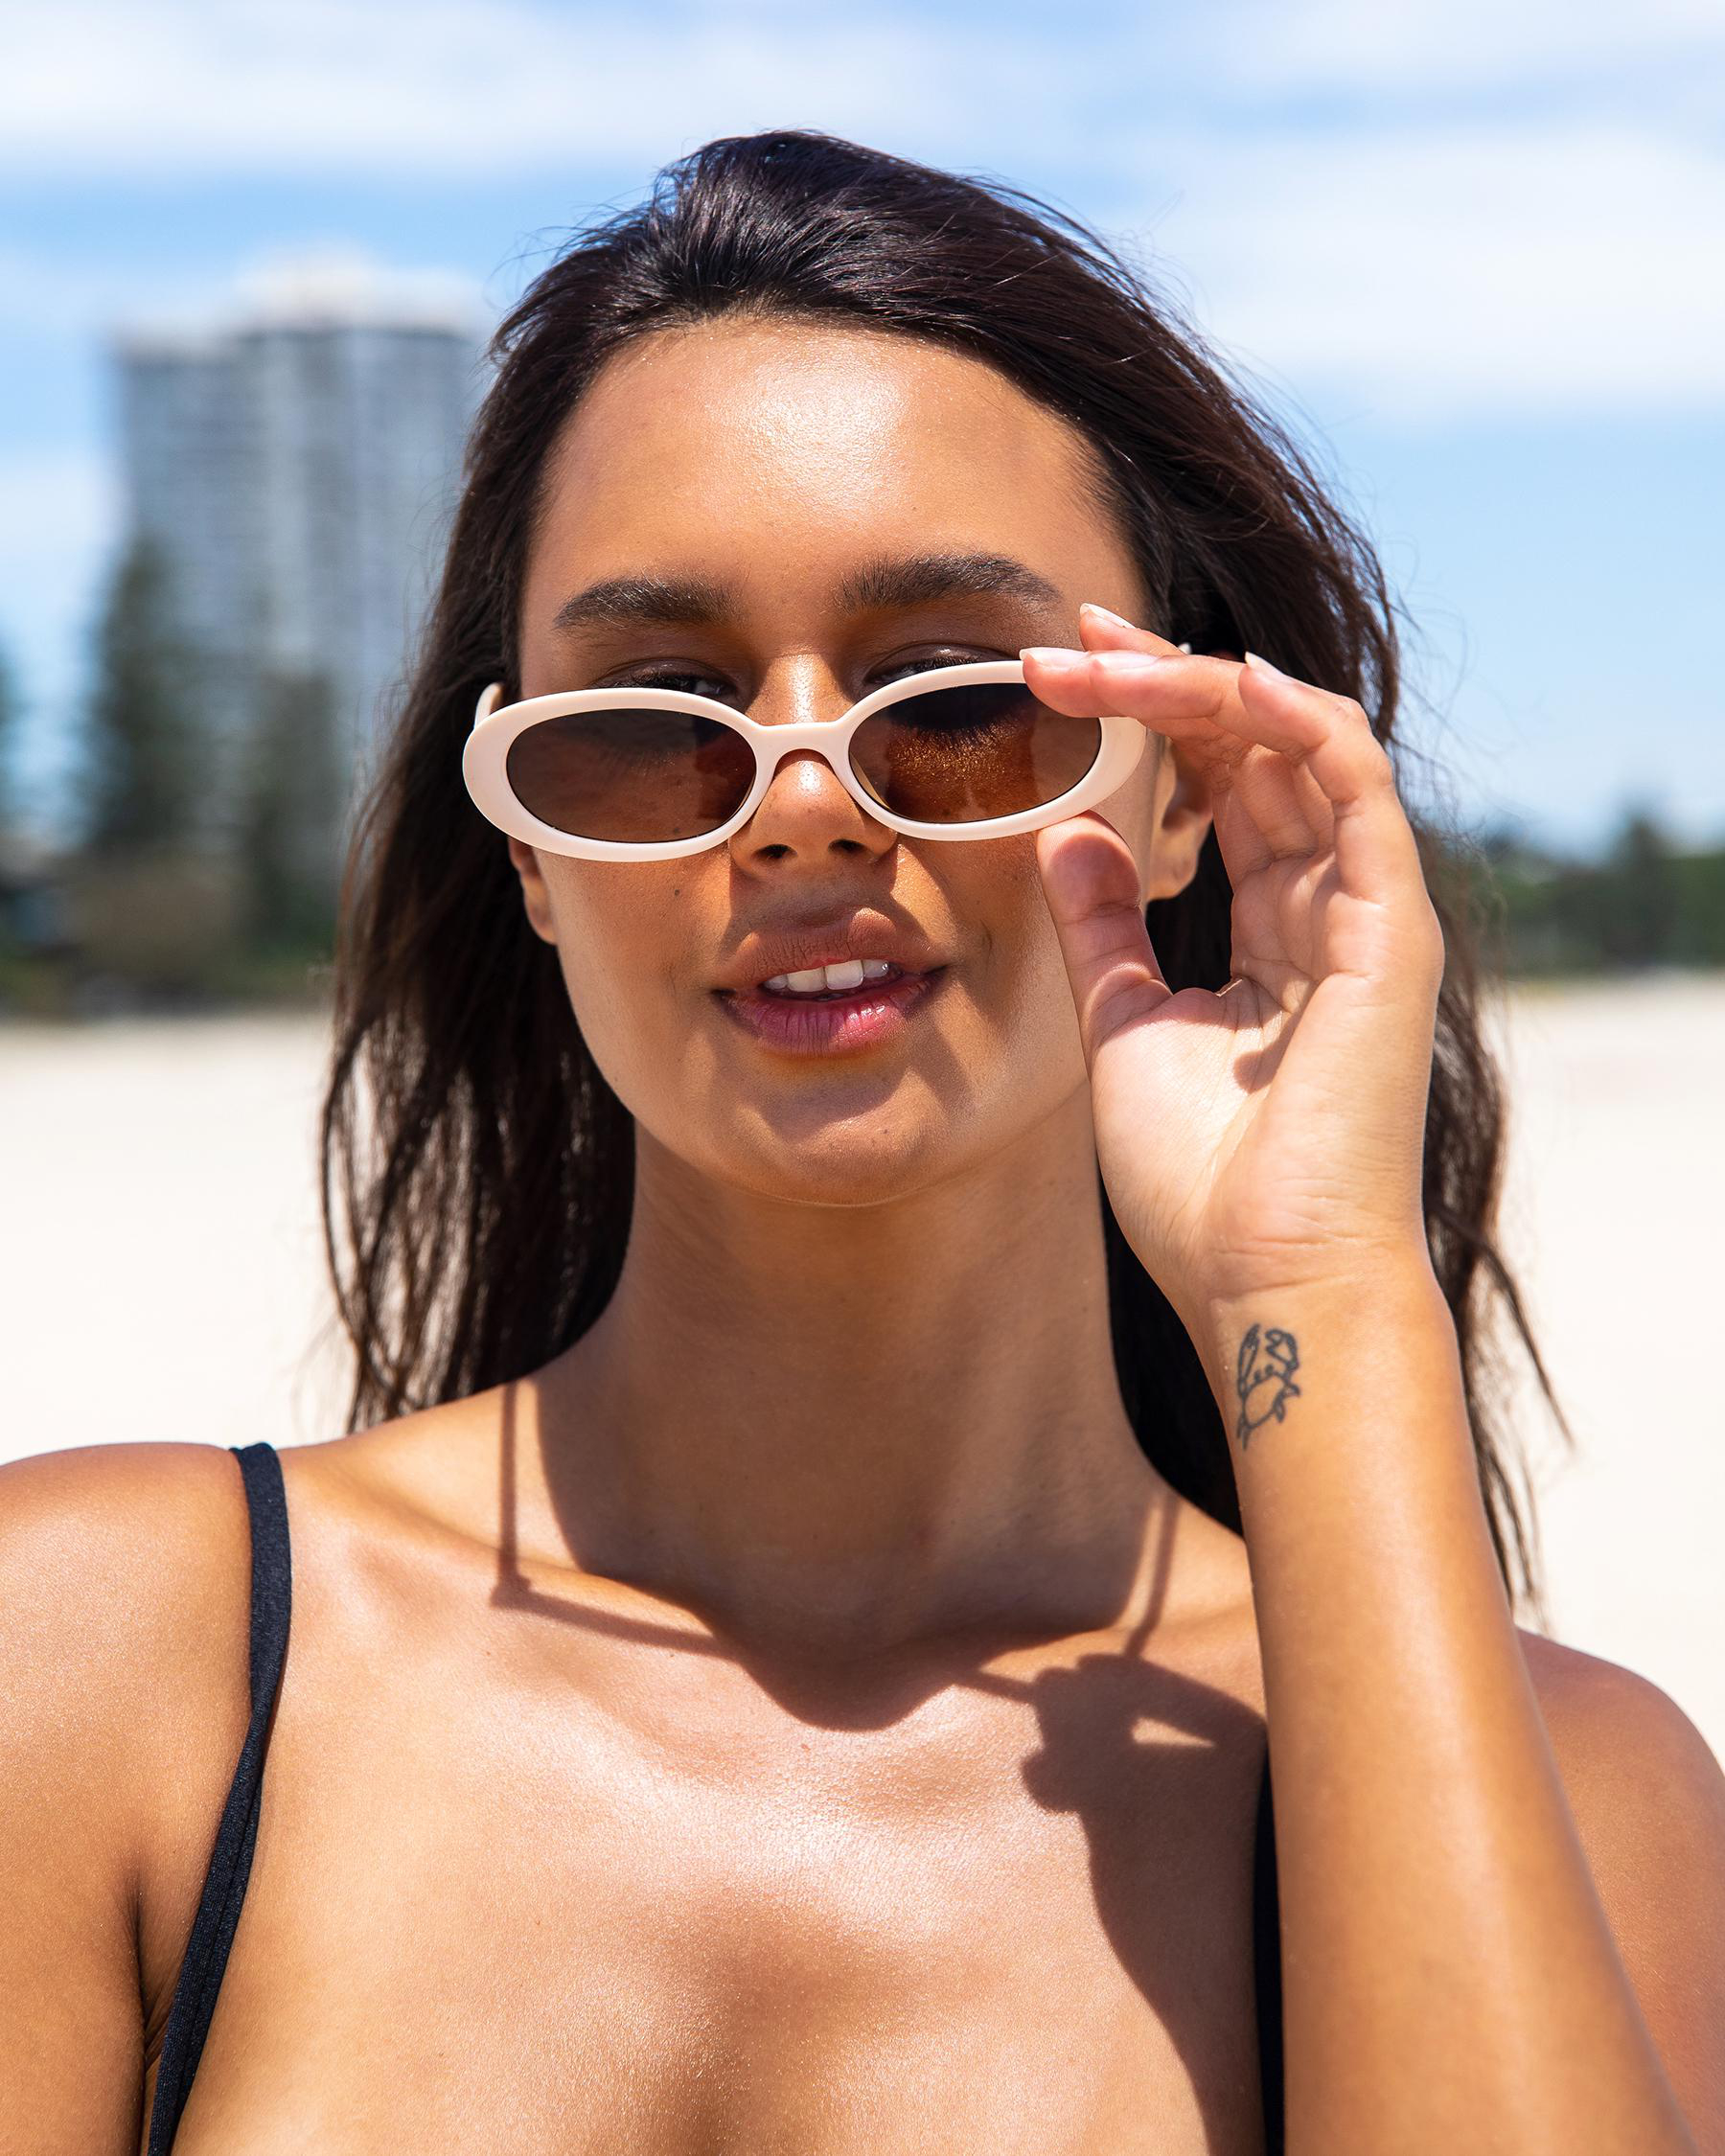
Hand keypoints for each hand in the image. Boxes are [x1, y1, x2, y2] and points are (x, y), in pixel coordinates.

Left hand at [1025, 606, 1446, 1330]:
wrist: (1261, 1283)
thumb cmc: (1199, 1182)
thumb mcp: (1121, 1026)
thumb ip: (1103, 925)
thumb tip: (1067, 827)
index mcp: (1274, 931)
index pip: (1223, 784)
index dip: (1150, 716)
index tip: (1058, 671)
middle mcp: (1326, 907)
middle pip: (1254, 749)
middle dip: (1158, 680)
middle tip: (1064, 636)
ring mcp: (1365, 914)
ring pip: (1299, 746)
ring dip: (1200, 686)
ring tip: (1103, 650)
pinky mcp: (1391, 931)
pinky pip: (1356, 790)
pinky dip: (1299, 723)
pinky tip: (1225, 681)